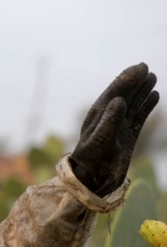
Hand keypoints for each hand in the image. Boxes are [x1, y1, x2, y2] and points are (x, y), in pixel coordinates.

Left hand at [70, 63, 158, 196]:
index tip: (140, 67)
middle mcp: (109, 118)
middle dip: (134, 81)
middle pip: (124, 94)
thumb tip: (118, 100)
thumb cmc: (91, 162)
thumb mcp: (99, 141)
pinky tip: (154, 96)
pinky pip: (139, 117)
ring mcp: (119, 127)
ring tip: (152, 77)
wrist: (92, 180)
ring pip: (133, 104)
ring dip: (142, 90)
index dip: (126, 79)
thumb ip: (108, 121)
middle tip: (145, 66)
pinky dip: (147, 106)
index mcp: (99, 116)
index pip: (114, 92)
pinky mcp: (127, 136)